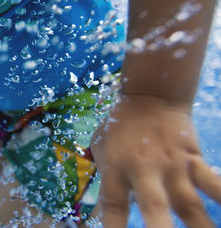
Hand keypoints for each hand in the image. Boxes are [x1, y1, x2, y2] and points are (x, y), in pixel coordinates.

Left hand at [91, 94, 220, 227]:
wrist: (151, 95)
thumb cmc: (120, 125)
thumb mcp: (101, 147)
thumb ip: (105, 180)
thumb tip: (103, 212)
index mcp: (116, 167)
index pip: (113, 205)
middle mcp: (144, 169)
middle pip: (154, 207)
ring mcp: (172, 165)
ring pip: (190, 203)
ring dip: (200, 227)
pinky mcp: (194, 158)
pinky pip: (213, 183)